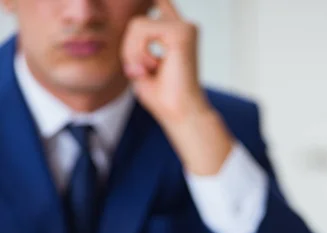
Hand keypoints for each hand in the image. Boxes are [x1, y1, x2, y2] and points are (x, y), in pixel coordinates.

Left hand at [122, 0, 207, 124]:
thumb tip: (129, 25)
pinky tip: (154, 66)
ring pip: (136, 25)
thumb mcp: (139, 66)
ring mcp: (184, 27)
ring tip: (148, 71)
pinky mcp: (182, 32)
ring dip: (132, 53)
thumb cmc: (163, 98)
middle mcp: (182, 27)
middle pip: (137, 20)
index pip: (158, 2)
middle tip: (140, 71)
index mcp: (174, 33)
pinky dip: (139, 52)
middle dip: (129, 48)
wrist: (180, 114)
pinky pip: (142, 30)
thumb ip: (133, 44)